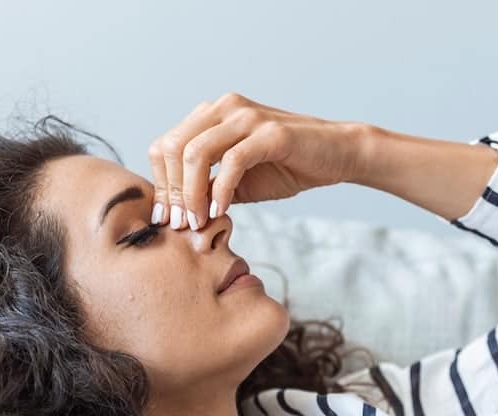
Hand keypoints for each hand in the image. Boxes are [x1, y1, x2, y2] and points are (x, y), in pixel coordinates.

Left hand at [147, 92, 367, 229]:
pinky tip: (221, 211)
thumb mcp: (237, 181)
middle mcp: (225, 108)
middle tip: (180, 224)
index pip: (166, 145)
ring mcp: (247, 117)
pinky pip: (231, 162)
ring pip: (196, 153)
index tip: (167, 218)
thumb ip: (207, 188)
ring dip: (191, 193)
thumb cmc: (287, 167)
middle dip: (171, 191)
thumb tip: (177, 213)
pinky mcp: (270, 133)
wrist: (337, 155)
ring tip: (198, 221)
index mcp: (212, 115)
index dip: (160, 184)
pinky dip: (220, 191)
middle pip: (173, 147)